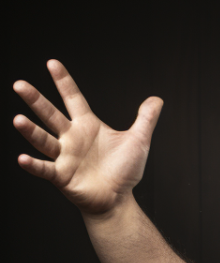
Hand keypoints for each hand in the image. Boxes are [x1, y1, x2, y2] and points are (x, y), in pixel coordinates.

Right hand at [13, 60, 161, 214]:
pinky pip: (45, 169)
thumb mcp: (138, 142)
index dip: (64, 82)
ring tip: (17, 119)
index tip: (52, 63)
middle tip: (19, 85)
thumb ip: (146, 119)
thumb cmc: (124, 171)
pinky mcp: (61, 176)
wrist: (118, 199)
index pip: (73, 98)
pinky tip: (22, 158)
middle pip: (50, 115)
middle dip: (35, 100)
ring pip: (43, 140)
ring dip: (30, 131)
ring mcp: (64, 156)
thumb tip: (157, 99)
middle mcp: (71, 138)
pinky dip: (33, 165)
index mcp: (87, 126)